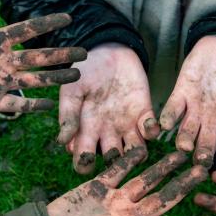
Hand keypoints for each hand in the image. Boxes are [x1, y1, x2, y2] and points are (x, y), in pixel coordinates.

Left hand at [0, 0, 86, 112]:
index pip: (27, 30)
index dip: (47, 24)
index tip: (67, 18)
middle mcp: (3, 60)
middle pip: (39, 57)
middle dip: (61, 55)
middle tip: (83, 53)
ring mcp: (0, 81)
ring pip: (34, 79)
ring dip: (55, 78)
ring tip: (76, 76)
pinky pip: (17, 103)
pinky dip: (33, 105)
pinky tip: (49, 105)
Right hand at [47, 147, 215, 215]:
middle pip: (163, 199)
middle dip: (184, 185)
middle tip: (205, 169)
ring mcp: (114, 202)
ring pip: (145, 181)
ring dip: (163, 167)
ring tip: (182, 153)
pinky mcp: (95, 188)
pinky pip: (116, 170)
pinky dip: (129, 159)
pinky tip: (145, 146)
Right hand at [57, 43, 158, 174]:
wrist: (107, 50)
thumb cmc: (85, 71)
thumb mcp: (72, 90)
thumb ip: (68, 113)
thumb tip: (62, 141)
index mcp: (86, 130)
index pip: (84, 158)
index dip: (84, 165)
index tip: (87, 160)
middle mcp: (107, 133)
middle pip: (112, 161)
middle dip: (114, 165)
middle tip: (115, 156)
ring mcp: (126, 125)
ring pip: (134, 152)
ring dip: (137, 155)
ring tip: (136, 147)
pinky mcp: (144, 113)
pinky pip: (151, 131)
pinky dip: (152, 132)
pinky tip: (149, 124)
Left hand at [159, 36, 215, 185]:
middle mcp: (214, 120)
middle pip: (208, 145)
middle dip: (205, 156)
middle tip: (204, 164)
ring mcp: (196, 109)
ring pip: (188, 131)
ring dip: (185, 139)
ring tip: (184, 146)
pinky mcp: (181, 94)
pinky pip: (172, 109)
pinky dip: (168, 116)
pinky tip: (165, 124)